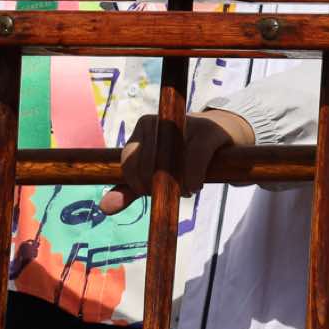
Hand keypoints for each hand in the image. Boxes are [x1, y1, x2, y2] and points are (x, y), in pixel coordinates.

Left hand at [100, 107, 255, 215]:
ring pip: (169, 164)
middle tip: (172, 194)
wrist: (223, 137)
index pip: (129, 162)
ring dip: (177, 186)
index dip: (138, 184)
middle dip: (158, 188)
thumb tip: (104, 208)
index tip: (151, 192)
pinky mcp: (208, 131)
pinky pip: (193, 160)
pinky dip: (192, 179)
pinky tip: (195, 185)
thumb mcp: (154, 172)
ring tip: (186, 189)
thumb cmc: (184, 157)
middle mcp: (161, 121)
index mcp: (144, 127)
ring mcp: (185, 123)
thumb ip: (129, 189)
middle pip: (147, 165)